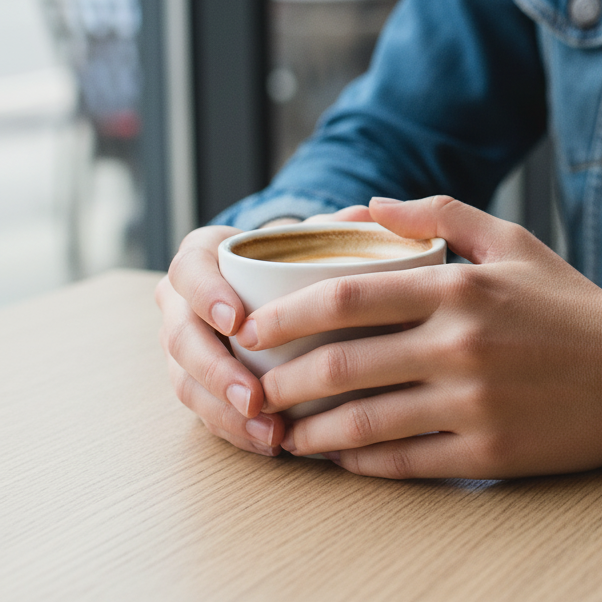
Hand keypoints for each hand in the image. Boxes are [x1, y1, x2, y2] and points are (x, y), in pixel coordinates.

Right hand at [156, 205, 370, 454]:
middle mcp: (180, 302)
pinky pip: (203, 410)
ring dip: (225, 412)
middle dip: (217, 372)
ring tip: (269, 432)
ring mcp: (183, 346)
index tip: (238, 322)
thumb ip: (334, 225)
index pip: (190, 272)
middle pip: (181, 338)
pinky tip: (269, 442)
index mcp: (199, 257)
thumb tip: (366, 214)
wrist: (273, 283)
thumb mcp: (310, 235)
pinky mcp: (195, 381)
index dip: (207, 297)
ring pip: (187, 383)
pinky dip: (234, 429)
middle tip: (256, 397)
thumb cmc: (292, 256)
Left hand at [238, 196, 601, 479]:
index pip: (346, 297)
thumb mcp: (511, 241)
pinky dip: (359, 463)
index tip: (251, 326)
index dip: (285, 314)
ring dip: (309, 431)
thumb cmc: (569, 302)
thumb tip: (366, 206)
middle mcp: (459, 344)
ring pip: (363, 423)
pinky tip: (338, 456)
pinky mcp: (488, 452)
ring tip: (282, 431)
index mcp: (459, 287)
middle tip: (255, 386)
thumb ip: (436, 215)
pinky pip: (403, 462)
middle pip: (341, 364)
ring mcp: (473, 403)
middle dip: (282, 380)